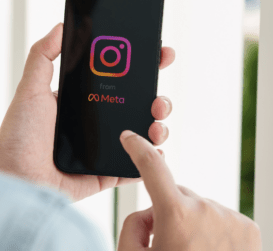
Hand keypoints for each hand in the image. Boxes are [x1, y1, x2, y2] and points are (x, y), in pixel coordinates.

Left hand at [0, 23, 174, 200]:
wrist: (15, 177)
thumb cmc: (20, 134)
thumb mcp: (31, 88)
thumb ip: (44, 55)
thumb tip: (62, 26)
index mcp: (88, 101)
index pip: (122, 80)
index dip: (143, 67)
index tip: (160, 55)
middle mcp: (100, 122)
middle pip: (138, 106)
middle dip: (158, 100)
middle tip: (158, 100)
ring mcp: (106, 146)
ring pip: (142, 134)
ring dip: (158, 128)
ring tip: (155, 126)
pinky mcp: (107, 171)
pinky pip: (134, 164)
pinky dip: (149, 159)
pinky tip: (156, 152)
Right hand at [118, 131, 261, 250]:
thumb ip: (135, 225)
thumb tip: (152, 210)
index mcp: (177, 218)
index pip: (152, 167)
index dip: (138, 149)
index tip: (130, 138)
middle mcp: (207, 212)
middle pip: (176, 194)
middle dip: (168, 211)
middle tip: (170, 244)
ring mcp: (231, 218)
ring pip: (198, 206)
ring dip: (191, 221)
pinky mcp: (248, 227)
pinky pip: (218, 216)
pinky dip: (211, 228)